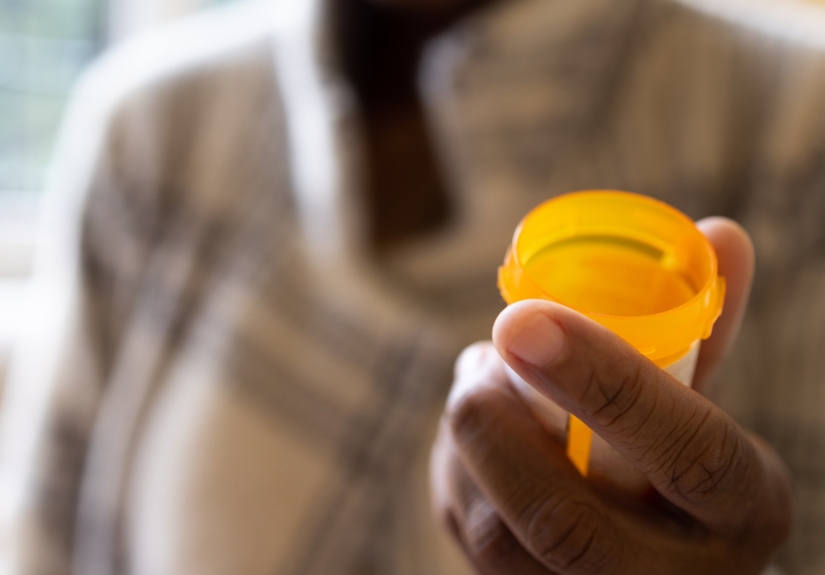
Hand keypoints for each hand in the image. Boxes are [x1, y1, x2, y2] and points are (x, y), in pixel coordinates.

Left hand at [430, 218, 792, 573]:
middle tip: (480, 358)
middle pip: (567, 523)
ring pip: (499, 536)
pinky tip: (471, 435)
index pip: (688, 452)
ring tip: (476, 381)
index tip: (524, 317)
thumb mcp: (706, 404)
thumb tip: (717, 232)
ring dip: (467, 441)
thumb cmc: (680, 464)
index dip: (606, 382)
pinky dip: (455, 472)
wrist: (664, 564)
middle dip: (499, 427)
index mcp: (736, 508)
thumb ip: (701, 325)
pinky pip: (468, 538)